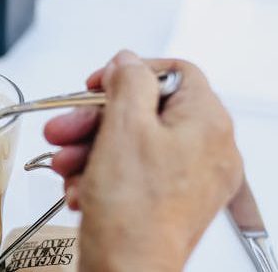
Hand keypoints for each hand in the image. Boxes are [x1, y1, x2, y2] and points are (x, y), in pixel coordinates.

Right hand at [42, 51, 242, 270]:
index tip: (100, 84)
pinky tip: (82, 188)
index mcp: (209, 123)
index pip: (176, 72)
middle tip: (67, 127)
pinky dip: (106, 175)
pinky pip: (139, 174)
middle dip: (98, 119)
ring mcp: (195, 180)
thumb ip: (129, 81)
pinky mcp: (176, 204)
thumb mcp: (125, 127)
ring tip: (66, 164)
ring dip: (93, 149)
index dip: (131, 72)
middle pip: (149, 111)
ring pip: (138, 144)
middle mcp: (211, 150)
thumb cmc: (134, 214)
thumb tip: (129, 62)